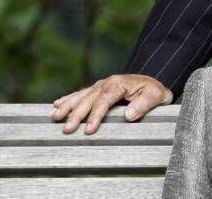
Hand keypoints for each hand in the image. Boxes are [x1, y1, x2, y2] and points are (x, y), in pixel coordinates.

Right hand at [51, 74, 172, 133]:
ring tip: (55, 117)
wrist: (153, 82)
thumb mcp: (156, 96)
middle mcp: (106, 83)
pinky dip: (68, 98)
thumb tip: (129, 115)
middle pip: (88, 100)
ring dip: (68, 106)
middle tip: (67, 129)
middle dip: (77, 115)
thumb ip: (144, 104)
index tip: (89, 130)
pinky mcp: (97, 89)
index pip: (104, 101)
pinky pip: (80, 93)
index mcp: (119, 84)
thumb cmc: (154, 91)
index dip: (95, 115)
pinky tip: (56, 104)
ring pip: (80, 96)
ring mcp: (100, 85)